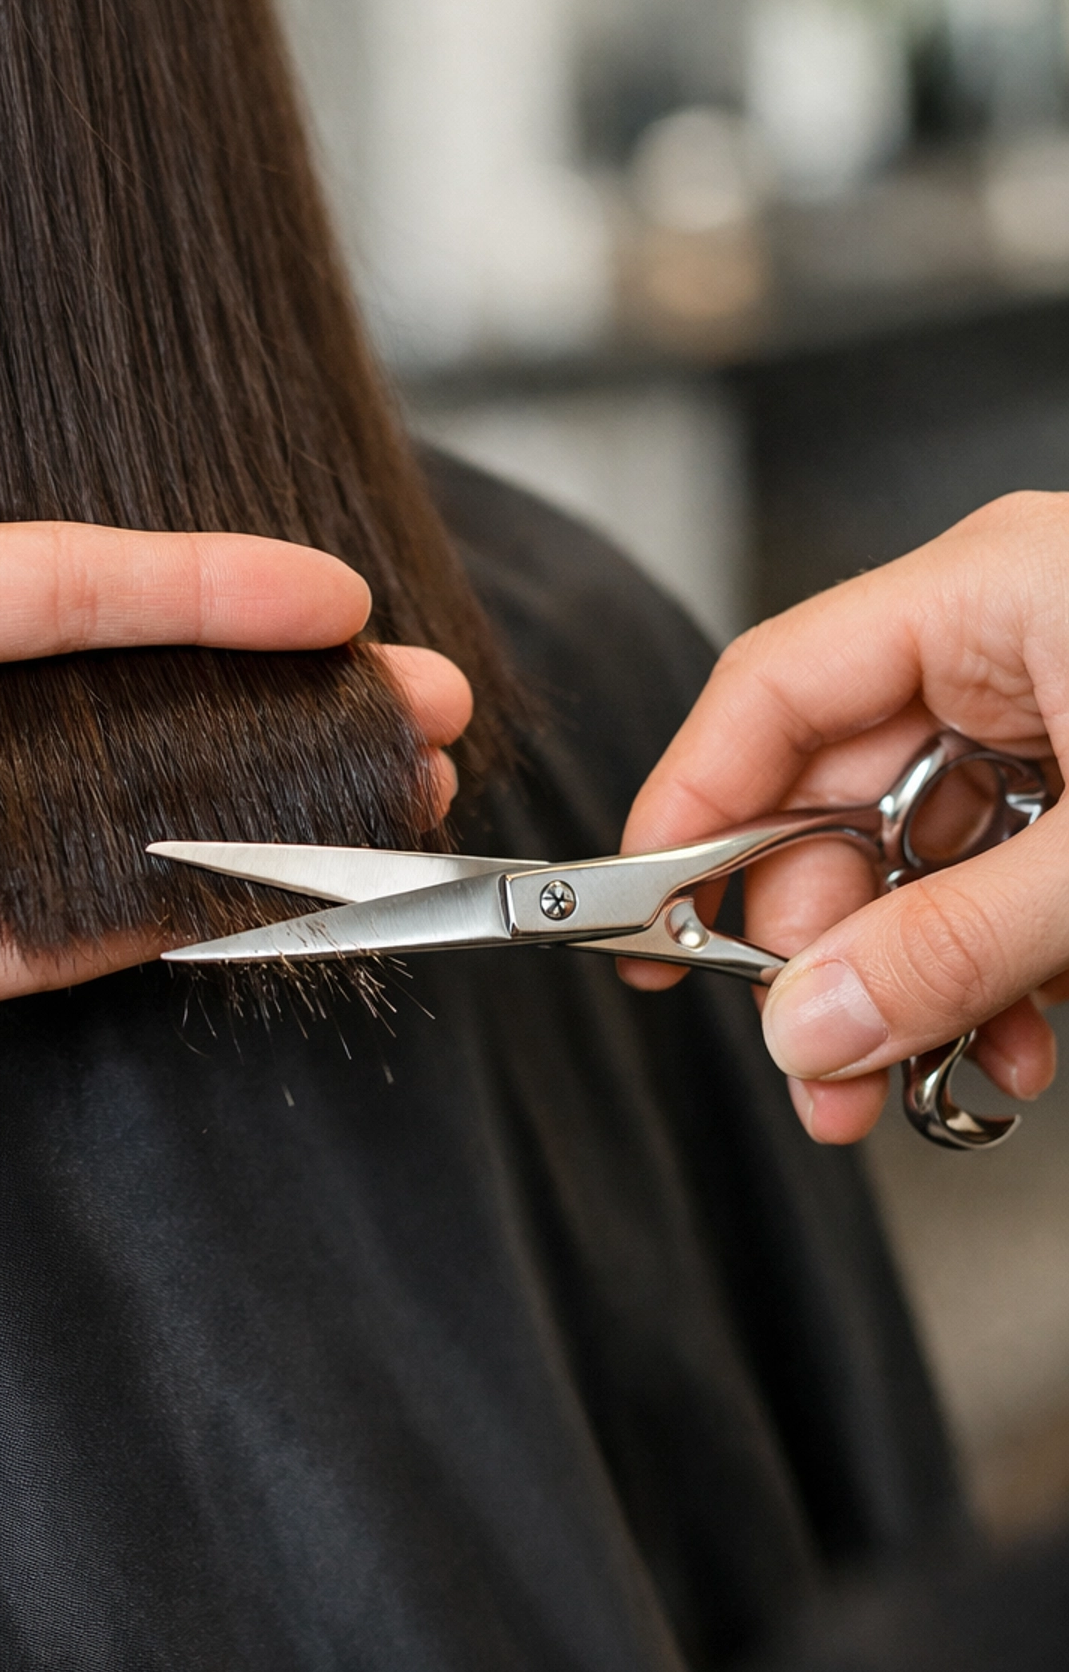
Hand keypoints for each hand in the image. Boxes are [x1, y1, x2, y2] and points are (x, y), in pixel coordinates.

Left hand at [0, 378, 471, 1176]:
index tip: (322, 590)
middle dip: (267, 693)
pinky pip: (52, 940)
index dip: (194, 582)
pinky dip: (164, 921)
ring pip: (105, 814)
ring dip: (250, 803)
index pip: (40, 579)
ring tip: (386, 790)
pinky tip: (271, 892)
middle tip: (408, 696)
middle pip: (107, 695)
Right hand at [619, 493, 1068, 1142]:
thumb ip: (959, 944)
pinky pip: (996, 876)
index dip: (689, 813)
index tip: (643, 926)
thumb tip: (810, 1025)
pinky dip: (993, 967)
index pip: (770, 690)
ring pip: (920, 860)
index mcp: (986, 590)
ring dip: (919, 983)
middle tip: (821, 1064)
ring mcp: (1055, 709)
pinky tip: (1010, 1037)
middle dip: (827, 952)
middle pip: (838, 799)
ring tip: (930, 1080)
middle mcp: (1004, 639)